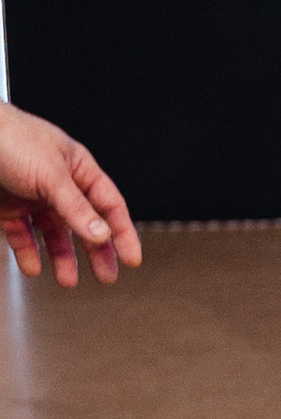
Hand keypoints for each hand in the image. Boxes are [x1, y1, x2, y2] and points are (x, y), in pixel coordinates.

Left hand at [0, 102, 139, 288]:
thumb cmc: (12, 139)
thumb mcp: (52, 176)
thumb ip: (76, 208)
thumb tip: (101, 234)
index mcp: (78, 169)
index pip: (109, 205)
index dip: (123, 232)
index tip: (131, 258)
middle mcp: (58, 185)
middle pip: (84, 224)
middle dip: (96, 252)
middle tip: (106, 275)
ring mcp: (33, 197)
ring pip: (53, 234)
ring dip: (62, 257)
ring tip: (67, 280)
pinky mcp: (9, 208)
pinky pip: (23, 235)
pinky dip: (28, 253)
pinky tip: (33, 266)